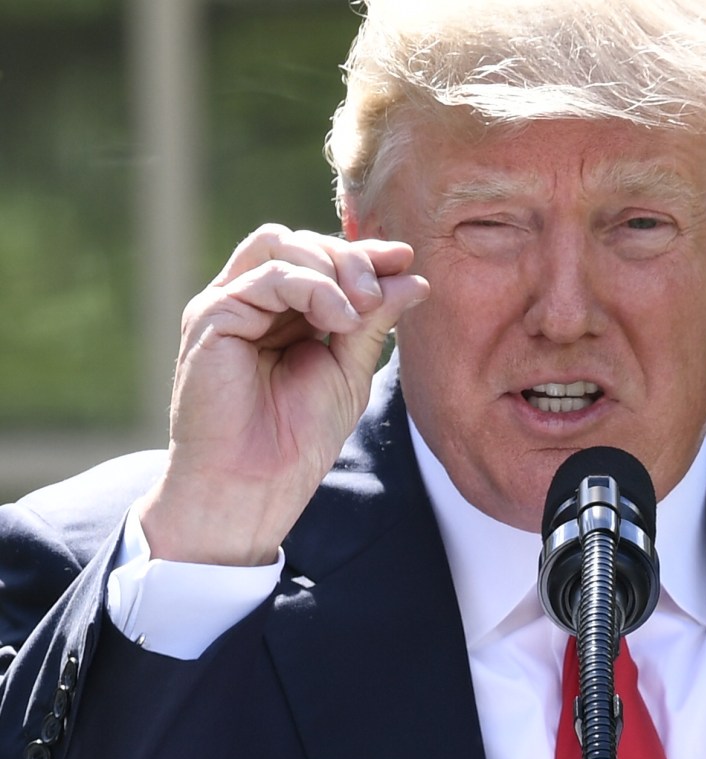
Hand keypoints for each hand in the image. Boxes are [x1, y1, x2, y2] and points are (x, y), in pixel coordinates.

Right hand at [137, 224, 428, 565]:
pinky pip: (267, 276)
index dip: (363, 254)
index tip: (405, 260)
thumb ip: (373, 322)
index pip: (320, 259)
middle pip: (300, 242)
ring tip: (361, 310)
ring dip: (332, 267)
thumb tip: (413, 278)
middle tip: (380, 292)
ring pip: (279, 244)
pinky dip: (313, 287)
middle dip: (350, 257)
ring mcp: (227, 306)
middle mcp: (250, 302)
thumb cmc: (297, 439)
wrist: (254, 487)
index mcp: (282, 313)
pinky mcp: (210, 317)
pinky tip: (340, 319)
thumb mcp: (349, 371)